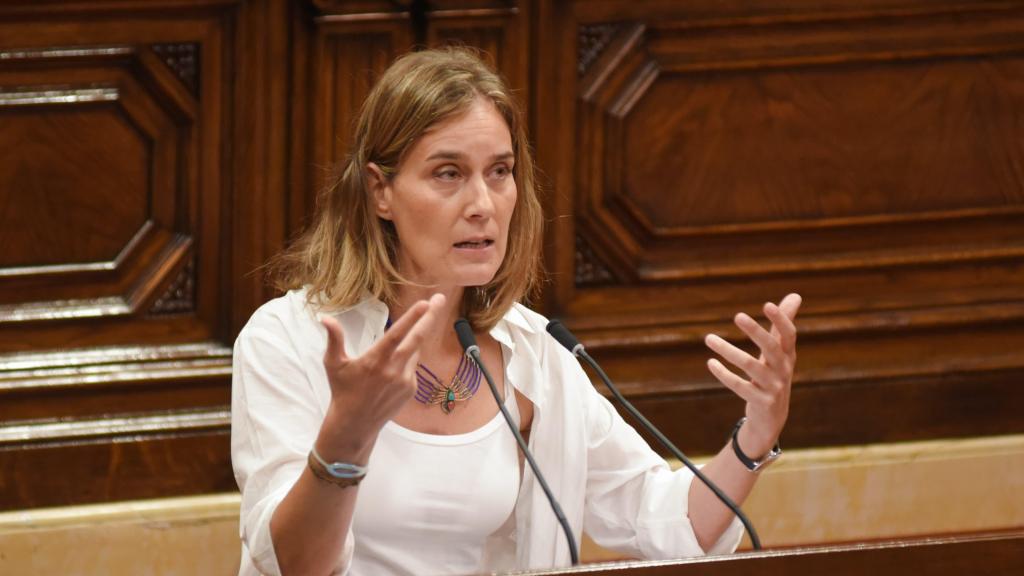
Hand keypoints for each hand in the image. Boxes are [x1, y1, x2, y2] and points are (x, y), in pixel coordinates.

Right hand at [317, 293, 444, 456]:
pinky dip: (405, 362)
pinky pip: (412, 367)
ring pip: (414, 352)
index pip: (397, 334)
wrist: (355, 423)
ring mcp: (405, 380)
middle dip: (431, 317)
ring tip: (388, 359)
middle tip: (440, 299)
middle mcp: (393, 370)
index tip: (424, 303)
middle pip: (417, 338)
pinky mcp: (411, 389)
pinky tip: (389, 374)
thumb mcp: (334, 364)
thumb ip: (334, 339)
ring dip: (409, 344)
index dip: (411, 318)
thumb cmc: (342, 390)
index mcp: (375, 360)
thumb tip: (325, 318)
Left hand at [704, 293, 800, 456]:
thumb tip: (796, 295)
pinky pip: (740, 386)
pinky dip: (724, 374)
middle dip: (756, 331)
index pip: (789, 335)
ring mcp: (773, 387)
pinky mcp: (761, 401)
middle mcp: (784, 370)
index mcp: (788, 355)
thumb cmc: (773, 375)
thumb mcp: (779, 352)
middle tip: (738, 315)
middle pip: (771, 347)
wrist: (772, 418)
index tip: (767, 305)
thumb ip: (781, 326)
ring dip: (728, 351)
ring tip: (708, 338)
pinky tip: (710, 362)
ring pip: (749, 365)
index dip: (781, 320)